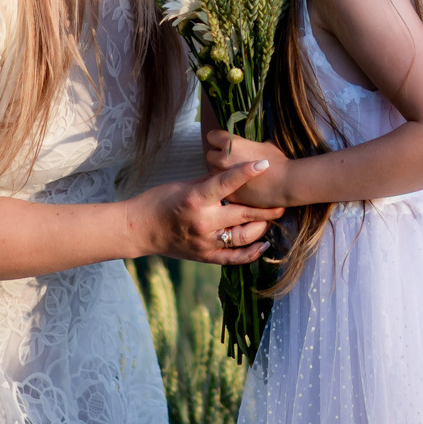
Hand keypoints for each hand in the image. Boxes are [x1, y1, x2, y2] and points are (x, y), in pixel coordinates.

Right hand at [139, 159, 283, 265]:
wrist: (140, 229)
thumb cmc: (159, 201)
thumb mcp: (183, 185)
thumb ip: (210, 183)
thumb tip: (234, 175)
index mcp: (195, 199)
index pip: (226, 183)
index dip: (247, 173)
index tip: (265, 165)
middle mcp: (203, 222)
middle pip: (243, 214)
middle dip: (266, 207)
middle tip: (282, 200)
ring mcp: (205, 242)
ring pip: (244, 237)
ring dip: (262, 227)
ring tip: (272, 218)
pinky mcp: (205, 256)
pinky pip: (234, 258)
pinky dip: (252, 253)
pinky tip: (264, 244)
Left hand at [206, 131, 288, 207]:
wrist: (286, 183)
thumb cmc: (279, 161)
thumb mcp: (267, 143)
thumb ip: (253, 142)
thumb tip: (253, 142)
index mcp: (231, 143)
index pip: (212, 136)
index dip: (219, 139)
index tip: (225, 143)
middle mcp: (223, 159)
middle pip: (210, 155)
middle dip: (218, 157)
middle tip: (230, 160)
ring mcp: (224, 177)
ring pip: (212, 173)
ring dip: (220, 172)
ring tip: (234, 175)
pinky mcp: (229, 193)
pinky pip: (221, 188)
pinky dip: (227, 187)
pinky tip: (238, 187)